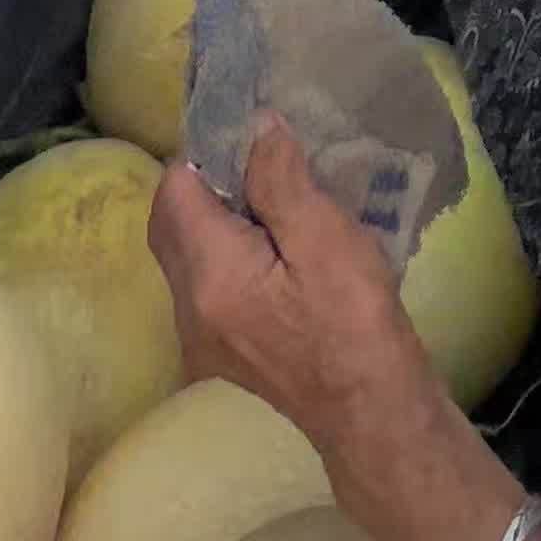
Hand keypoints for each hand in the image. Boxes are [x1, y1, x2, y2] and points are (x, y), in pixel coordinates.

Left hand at [151, 124, 522, 540]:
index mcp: (208, 276)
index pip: (174, 191)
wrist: (371, 411)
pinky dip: (224, 252)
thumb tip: (255, 129)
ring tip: (271, 197)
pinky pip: (204, 284)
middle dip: (202, 182)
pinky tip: (273, 247)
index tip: (249, 133)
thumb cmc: (353, 321)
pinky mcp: (221, 353)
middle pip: (169, 224)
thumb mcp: (325, 238)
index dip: (204, 152)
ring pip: (184, 256)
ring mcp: (201, 339)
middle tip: (258, 159)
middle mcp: (187, 310)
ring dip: (213, 217)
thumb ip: (280, 180)